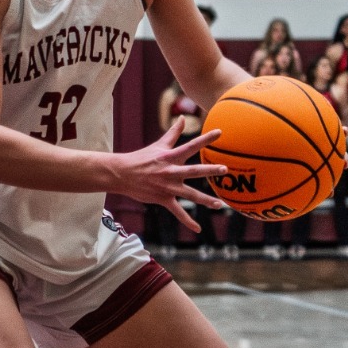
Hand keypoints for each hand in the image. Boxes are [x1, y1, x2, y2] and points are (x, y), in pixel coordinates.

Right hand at [109, 121, 225, 231]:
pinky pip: (178, 212)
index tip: (220, 132)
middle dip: (210, 170)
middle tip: (225, 169)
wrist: (122, 174)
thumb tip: (182, 117)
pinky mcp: (163, 199)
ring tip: (220, 205)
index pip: (191, 145)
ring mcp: (168, 187)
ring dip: (205, 200)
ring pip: (190, 194)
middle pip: (194, 171)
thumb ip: (174, 133)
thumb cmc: (142, 158)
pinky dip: (188, 222)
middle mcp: (171, 171)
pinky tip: (198, 229)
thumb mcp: (159, 145)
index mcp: (171, 157)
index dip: (205, 139)